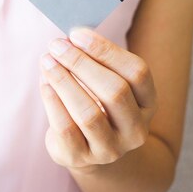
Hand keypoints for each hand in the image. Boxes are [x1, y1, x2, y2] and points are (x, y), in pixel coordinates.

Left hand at [39, 27, 156, 172]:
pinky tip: (44, 83)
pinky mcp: (81, 158)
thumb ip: (93, 63)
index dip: (106, 50)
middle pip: (115, 91)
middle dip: (81, 64)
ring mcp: (110, 148)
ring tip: (46, 61)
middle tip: (57, 45)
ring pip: (88, 113)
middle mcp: (135, 129)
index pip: (137, 72)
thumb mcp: (104, 84)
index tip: (77, 33)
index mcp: (148, 103)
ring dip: (64, 81)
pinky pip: (66, 128)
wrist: (87, 150)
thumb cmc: (95, 106)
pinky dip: (52, 102)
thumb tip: (67, 40)